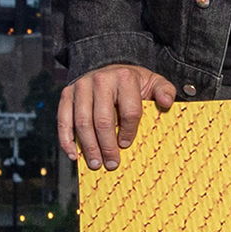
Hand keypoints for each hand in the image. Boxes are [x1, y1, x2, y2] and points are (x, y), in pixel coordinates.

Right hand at [59, 64, 177, 169]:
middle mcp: (100, 80)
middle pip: (103, 120)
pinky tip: (73, 155)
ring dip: (88, 147)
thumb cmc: (133, 82)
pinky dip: (66, 140)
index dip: (129, 131)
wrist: (108, 67)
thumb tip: (167, 102)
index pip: (129, 111)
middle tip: (111, 164)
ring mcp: (81, 86)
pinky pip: (63, 119)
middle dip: (107, 146)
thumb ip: (164, 91)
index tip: (127, 145)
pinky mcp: (67, 93)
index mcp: (124, 78)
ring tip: (96, 164)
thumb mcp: (153, 82)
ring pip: (82, 122)